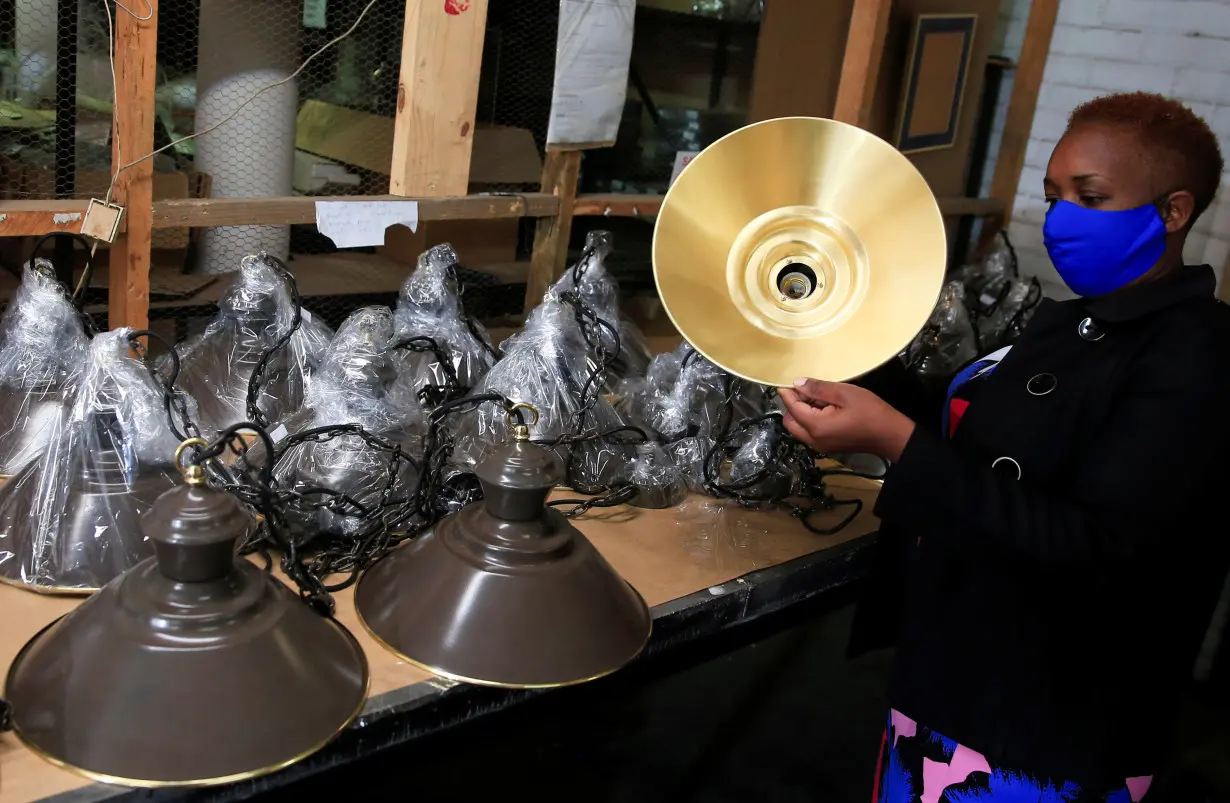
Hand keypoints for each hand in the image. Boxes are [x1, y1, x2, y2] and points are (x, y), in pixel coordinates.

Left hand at [778, 379, 915, 461]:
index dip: (788, 394)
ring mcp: (821, 446)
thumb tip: (797, 383)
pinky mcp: (829, 446)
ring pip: (799, 429)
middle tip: (804, 390)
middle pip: (791, 422)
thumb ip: (818, 388)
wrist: (890, 434)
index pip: (792, 408)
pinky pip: (810, 433)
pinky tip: (824, 408)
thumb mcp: (845, 393)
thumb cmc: (870, 412)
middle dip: (793, 405)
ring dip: (802, 413)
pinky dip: (811, 420)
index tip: (785, 382)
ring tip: (817, 397)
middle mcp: (814, 440)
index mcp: (816, 427)